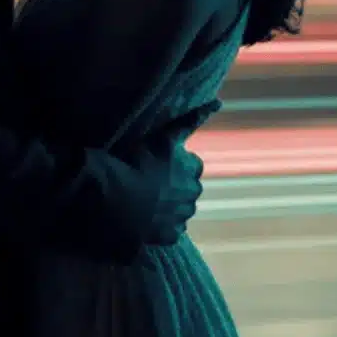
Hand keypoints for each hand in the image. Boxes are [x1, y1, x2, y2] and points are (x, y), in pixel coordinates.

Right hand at [133, 100, 218, 245]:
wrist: (117, 198)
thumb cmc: (135, 162)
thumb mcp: (162, 136)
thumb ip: (189, 121)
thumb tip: (220, 102)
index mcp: (191, 167)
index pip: (193, 165)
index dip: (177, 165)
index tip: (161, 166)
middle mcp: (193, 190)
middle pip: (190, 187)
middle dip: (176, 186)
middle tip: (151, 184)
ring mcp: (184, 213)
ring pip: (182, 208)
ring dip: (170, 205)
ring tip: (147, 203)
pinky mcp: (173, 233)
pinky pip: (171, 229)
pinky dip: (162, 226)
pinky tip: (146, 220)